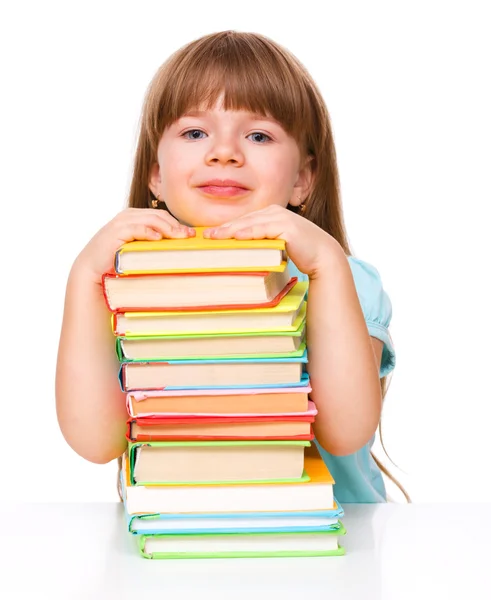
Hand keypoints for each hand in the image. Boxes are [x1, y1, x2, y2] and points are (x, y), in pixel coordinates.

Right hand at [73, 208, 194, 283]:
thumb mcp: (139, 249)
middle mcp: (129, 216)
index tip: (191, 234)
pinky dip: (149, 232)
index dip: (177, 224)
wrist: (92, 269)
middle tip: (189, 235)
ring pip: (151, 220)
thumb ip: (153, 244)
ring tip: (179, 237)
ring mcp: (122, 222)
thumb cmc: (118, 261)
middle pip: (159, 216)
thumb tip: (177, 247)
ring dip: (168, 228)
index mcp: (136, 217)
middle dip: (176, 225)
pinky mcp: (116, 231)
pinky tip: (159, 239)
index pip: (161, 216)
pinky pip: (137, 228)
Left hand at [203, 205, 343, 276]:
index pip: (244, 221)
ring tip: (215, 237)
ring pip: (250, 224)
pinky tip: (236, 236)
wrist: (322, 256)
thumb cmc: (300, 252)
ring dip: (231, 230)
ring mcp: (280, 217)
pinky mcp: (286, 226)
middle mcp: (274, 212)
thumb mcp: (275, 245)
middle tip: (206, 236)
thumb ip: (260, 243)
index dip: (227, 228)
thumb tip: (241, 251)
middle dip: (224, 228)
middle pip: (244, 221)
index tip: (210, 236)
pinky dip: (248, 232)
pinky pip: (262, 229)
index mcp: (270, 214)